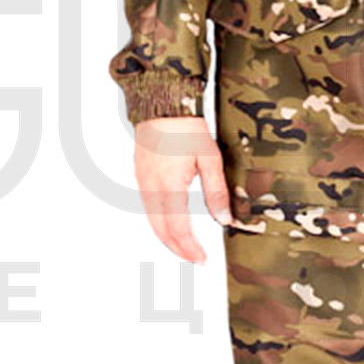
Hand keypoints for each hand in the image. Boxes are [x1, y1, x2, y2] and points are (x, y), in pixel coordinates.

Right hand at [132, 115, 233, 262]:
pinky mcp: (140, 175)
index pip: (178, 229)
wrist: (163, 106)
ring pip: (152, 221)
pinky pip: (147, 207)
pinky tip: (171, 223)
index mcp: (170, 186)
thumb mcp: (210, 158)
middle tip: (195, 258)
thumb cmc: (186, 127)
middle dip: (178, 249)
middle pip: (162, 230)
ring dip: (167, 238)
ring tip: (185, 246)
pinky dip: (159, 222)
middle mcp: (151, 188)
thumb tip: (223, 219)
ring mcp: (143, 182)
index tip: (201, 258)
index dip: (190, 248)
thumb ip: (217, 191)